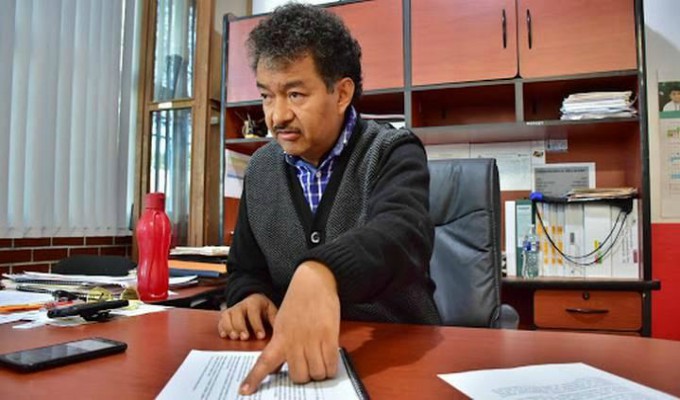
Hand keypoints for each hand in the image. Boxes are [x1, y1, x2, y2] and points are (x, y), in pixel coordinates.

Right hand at [217, 293, 277, 340]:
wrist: (253, 301)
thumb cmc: (263, 309)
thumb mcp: (271, 310)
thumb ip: (274, 320)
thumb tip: (281, 333)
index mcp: (254, 302)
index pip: (254, 313)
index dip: (257, 325)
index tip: (261, 336)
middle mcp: (241, 305)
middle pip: (238, 314)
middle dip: (241, 327)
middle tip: (245, 338)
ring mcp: (232, 309)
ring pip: (227, 316)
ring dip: (230, 327)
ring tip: (234, 337)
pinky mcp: (226, 315)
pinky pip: (221, 321)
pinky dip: (222, 328)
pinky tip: (225, 335)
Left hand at [240, 261, 340, 394]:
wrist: (314, 282)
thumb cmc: (297, 303)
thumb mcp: (282, 322)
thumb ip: (280, 345)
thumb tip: (277, 368)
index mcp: (279, 337)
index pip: (264, 362)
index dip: (254, 378)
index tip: (244, 392)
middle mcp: (294, 341)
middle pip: (298, 376)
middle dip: (304, 377)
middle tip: (307, 367)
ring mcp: (312, 339)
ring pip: (316, 373)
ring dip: (319, 373)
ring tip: (320, 362)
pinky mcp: (329, 336)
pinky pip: (331, 365)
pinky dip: (331, 369)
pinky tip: (329, 362)